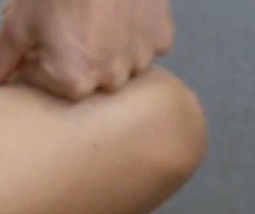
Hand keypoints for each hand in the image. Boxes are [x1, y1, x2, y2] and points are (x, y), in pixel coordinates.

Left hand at [0, 0, 174, 98]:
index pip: (48, 81)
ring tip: (93, 14)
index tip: (39, 34)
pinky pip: (145, 44)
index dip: (38, 56)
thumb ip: (6, 59)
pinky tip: (120, 12)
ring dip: (106, 47)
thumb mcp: (18, 23)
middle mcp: (112, 80)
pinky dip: (133, 34)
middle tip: (66, 22)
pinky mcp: (161, 40)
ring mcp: (141, 60)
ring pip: (119, 61)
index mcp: (74, 82)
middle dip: (75, 56)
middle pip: (88, 75)